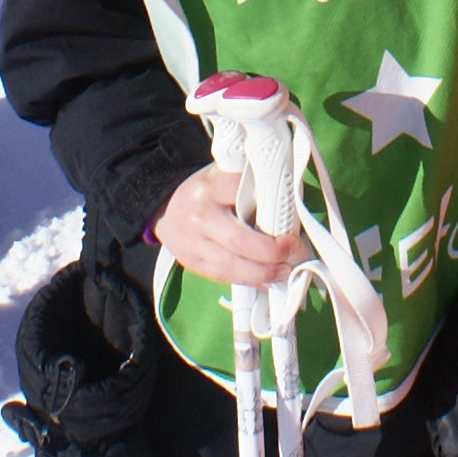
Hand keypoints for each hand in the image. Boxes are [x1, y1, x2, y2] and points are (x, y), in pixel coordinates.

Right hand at [156, 156, 304, 288]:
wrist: (164, 207)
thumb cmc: (206, 191)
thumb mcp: (225, 176)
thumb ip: (252, 185)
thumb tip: (289, 205)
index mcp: (211, 187)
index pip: (246, 197)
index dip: (272, 211)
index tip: (292, 225)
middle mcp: (200, 216)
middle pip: (239, 240)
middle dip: (271, 252)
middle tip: (294, 253)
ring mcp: (193, 243)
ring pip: (231, 265)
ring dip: (263, 273)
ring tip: (284, 271)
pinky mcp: (191, 262)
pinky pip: (223, 276)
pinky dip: (249, 281)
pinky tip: (266, 281)